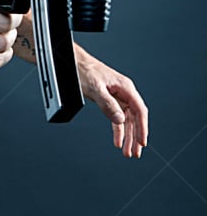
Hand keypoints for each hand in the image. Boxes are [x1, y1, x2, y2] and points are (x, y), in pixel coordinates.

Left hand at [74, 43, 148, 157]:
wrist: (75, 62)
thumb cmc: (85, 71)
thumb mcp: (95, 89)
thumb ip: (108, 104)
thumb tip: (120, 120)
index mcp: (125, 87)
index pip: (139, 110)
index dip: (142, 127)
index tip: (142, 142)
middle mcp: (124, 92)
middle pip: (135, 118)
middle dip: (136, 136)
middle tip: (136, 153)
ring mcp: (118, 96)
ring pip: (127, 120)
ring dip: (128, 136)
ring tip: (128, 152)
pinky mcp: (110, 100)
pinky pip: (117, 118)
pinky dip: (118, 130)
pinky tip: (118, 141)